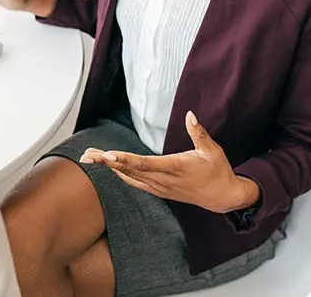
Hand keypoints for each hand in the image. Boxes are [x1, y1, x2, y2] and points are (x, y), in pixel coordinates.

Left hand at [80, 111, 260, 213]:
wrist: (223, 197)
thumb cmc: (218, 171)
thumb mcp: (212, 150)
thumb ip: (198, 133)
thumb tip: (190, 114)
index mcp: (175, 167)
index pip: (144, 164)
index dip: (124, 160)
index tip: (107, 155)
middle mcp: (164, 180)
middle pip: (130, 170)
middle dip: (107, 162)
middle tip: (87, 155)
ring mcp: (160, 187)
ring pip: (129, 176)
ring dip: (109, 167)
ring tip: (90, 157)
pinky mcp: (160, 191)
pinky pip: (135, 182)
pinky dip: (121, 174)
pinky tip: (109, 167)